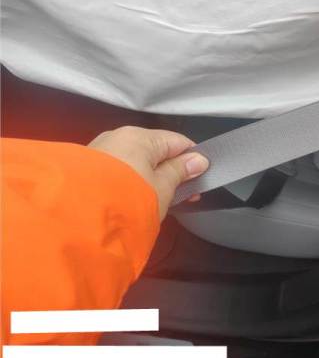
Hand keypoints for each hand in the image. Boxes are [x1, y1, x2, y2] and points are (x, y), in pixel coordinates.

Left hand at [88, 126, 207, 219]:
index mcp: (140, 136)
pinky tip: (141, 199)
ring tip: (165, 201)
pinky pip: (122, 170)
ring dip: (155, 178)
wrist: (75, 220)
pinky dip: (135, 181)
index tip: (203, 178)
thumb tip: (199, 160)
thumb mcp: (163, 188)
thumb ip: (181, 171)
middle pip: (156, 151)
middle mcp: (119, 137)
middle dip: (174, 171)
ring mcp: (101, 152)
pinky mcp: (89, 169)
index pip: (177, 141)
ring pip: (138, 161)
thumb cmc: (128, 199)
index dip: (194, 159)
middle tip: (187, 196)